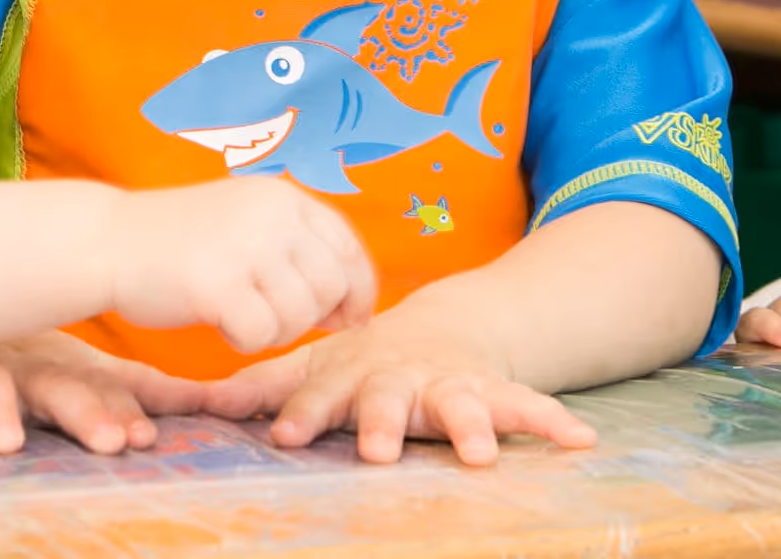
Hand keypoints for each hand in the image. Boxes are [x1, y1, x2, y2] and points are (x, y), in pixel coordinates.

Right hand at [0, 330, 207, 455]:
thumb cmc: (42, 363)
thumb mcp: (96, 378)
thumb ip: (156, 396)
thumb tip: (231, 401)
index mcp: (70, 372)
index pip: (105, 393)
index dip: (124, 414)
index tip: (144, 441)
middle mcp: (26, 368)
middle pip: (59, 389)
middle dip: (84, 414)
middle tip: (110, 440)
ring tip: (3, 442)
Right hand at [105, 178, 374, 355]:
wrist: (107, 240)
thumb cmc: (181, 243)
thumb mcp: (248, 225)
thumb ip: (298, 253)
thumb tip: (354, 312)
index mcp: (283, 196)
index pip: (348, 248)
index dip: (358, 290)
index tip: (348, 319)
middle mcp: (272, 214)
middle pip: (330, 287)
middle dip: (310, 317)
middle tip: (270, 319)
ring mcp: (245, 247)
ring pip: (299, 315)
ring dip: (274, 332)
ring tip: (240, 316)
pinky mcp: (216, 284)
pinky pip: (261, 336)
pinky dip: (243, 341)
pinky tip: (218, 322)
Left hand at [201, 308, 595, 466]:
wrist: (443, 326)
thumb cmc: (364, 360)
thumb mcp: (316, 366)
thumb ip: (264, 386)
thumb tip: (200, 402)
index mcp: (353, 371)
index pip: (323, 390)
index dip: (307, 411)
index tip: (289, 436)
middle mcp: (402, 377)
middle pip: (390, 397)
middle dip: (384, 422)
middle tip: (378, 450)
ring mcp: (450, 384)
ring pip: (460, 402)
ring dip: (470, 425)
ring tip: (480, 454)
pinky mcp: (495, 392)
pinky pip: (527, 404)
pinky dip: (553, 420)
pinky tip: (579, 439)